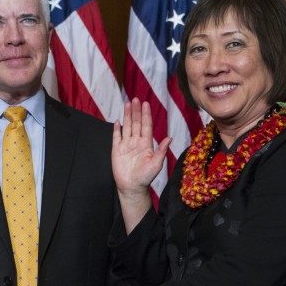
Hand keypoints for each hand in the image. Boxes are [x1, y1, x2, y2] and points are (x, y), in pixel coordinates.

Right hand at [113, 99, 169, 231]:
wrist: (132, 187)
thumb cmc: (146, 177)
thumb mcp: (156, 164)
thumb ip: (161, 150)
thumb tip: (169, 138)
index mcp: (146, 144)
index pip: (146, 126)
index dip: (146, 114)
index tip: (145, 103)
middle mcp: (136, 142)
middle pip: (136, 123)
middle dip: (136, 111)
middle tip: (135, 99)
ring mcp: (126, 145)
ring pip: (127, 127)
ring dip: (127, 116)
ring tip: (127, 104)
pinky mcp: (117, 150)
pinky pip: (116, 137)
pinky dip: (117, 129)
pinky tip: (118, 121)